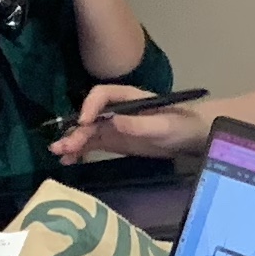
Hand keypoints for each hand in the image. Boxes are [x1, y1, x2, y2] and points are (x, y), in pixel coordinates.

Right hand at [53, 82, 205, 160]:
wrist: (195, 137)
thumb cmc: (183, 125)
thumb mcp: (164, 126)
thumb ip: (140, 124)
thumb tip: (114, 121)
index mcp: (129, 98)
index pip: (103, 95)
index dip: (90, 106)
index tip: (84, 122)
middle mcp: (118, 109)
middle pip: (92, 116)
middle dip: (76, 130)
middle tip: (62, 145)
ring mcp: (116, 126)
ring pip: (89, 132)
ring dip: (74, 141)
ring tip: (59, 153)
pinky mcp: (117, 141)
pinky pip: (94, 144)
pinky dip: (81, 150)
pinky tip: (68, 160)